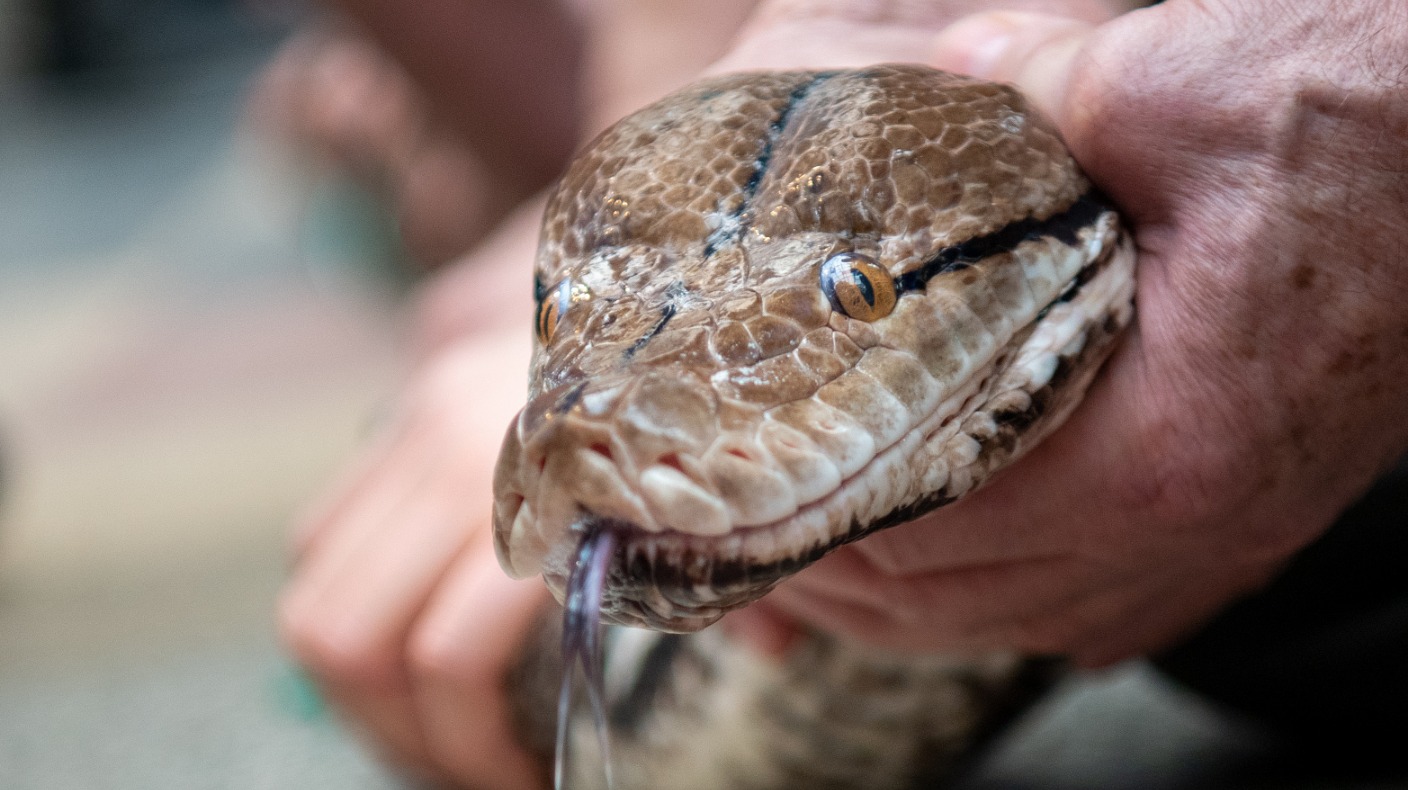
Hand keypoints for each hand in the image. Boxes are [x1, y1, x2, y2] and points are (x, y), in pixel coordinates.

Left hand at [741, 1, 1407, 666]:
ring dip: (911, 597)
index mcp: (1161, 448)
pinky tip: (952, 569)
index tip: (746, 490)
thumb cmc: (1363, 127)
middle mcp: (1191, 523)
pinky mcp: (1239, 516)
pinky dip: (1000, 595)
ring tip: (824, 556)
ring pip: (1020, 618)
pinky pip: (1090, 603)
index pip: (934, 530)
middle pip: (957, 598)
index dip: (822, 517)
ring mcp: (1224, 534)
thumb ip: (1029, 95)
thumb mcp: (1175, 90)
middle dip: (843, 567)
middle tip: (753, 523)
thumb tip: (939, 86)